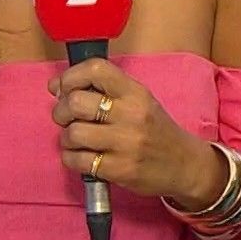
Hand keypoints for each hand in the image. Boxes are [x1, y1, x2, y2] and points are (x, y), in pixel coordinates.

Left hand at [50, 59, 222, 204]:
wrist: (185, 165)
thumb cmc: (156, 130)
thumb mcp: (140, 101)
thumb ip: (104, 91)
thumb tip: (56, 86)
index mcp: (135, 92)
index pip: (95, 69)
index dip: (70, 77)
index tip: (63, 88)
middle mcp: (131, 114)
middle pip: (75, 102)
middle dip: (61, 111)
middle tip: (66, 118)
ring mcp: (125, 143)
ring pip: (72, 134)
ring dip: (66, 138)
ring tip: (77, 141)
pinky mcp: (119, 170)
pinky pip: (77, 161)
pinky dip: (72, 159)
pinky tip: (83, 158)